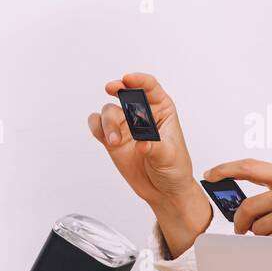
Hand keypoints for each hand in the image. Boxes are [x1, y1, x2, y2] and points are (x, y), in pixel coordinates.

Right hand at [88, 73, 210, 257]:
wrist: (164, 191)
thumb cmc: (174, 169)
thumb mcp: (170, 157)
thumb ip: (155, 147)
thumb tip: (142, 143)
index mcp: (162, 110)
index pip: (150, 87)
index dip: (138, 80)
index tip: (128, 79)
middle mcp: (142, 114)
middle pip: (125, 94)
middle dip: (117, 89)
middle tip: (111, 88)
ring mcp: (126, 126)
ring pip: (109, 111)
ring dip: (108, 122)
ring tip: (114, 141)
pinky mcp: (112, 140)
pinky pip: (98, 126)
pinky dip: (97, 128)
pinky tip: (105, 138)